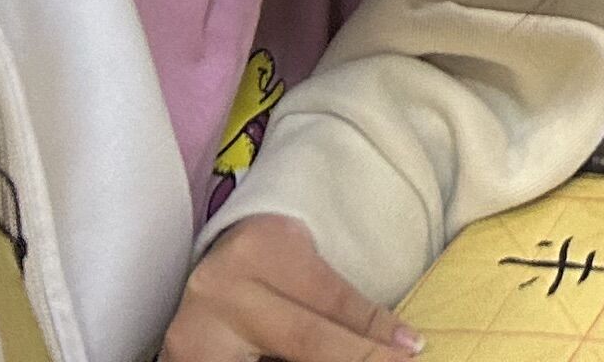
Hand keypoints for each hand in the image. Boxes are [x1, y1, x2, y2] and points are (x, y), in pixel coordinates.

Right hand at [162, 214, 418, 361]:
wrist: (216, 258)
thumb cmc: (274, 259)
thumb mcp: (309, 264)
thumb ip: (344, 306)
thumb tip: (401, 347)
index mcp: (258, 252)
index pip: (329, 302)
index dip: (373, 334)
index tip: (411, 349)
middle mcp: (220, 291)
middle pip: (302, 340)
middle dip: (353, 358)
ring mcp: (192, 335)